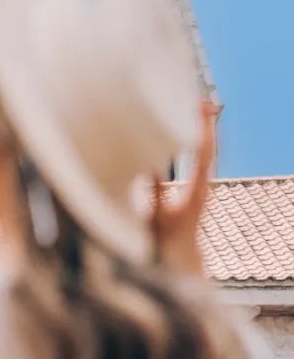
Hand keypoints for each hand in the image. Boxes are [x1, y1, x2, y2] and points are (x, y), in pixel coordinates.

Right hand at [150, 101, 218, 275]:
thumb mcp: (155, 216)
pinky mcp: (196, 189)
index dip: (201, 128)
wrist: (179, 259)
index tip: (200, 107)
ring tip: (196, 106)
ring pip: (206, 153)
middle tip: (201, 99)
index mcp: (196, 191)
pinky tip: (188, 131)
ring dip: (201, 130)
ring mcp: (202, 188)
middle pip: (209, 149)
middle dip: (205, 123)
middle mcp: (203, 187)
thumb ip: (152, 191)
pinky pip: (199, 160)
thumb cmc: (164, 242)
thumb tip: (149, 163)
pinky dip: (195, 142)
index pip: (201, 153)